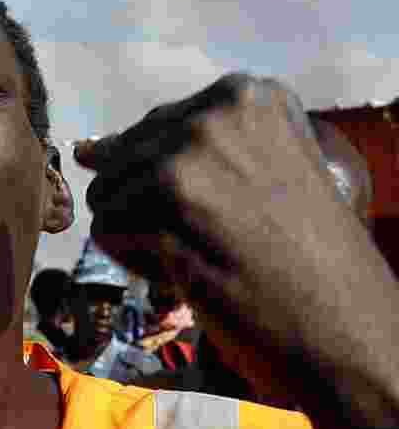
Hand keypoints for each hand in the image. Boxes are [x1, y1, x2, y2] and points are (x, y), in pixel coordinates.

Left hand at [75, 74, 398, 428]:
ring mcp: (187, 160)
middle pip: (124, 159)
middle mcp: (214, 116)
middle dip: (152, 208)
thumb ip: (174, 149)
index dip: (171, 182)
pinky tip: (188, 274)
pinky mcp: (163, 211)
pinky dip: (136, 261)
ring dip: (142, 235)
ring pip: (108, 194)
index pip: (152, 129)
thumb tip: (84, 148)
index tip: (225, 208)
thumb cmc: (305, 257)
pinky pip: (106, 231)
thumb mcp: (256, 172)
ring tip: (204, 254)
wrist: (344, 332)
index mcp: (245, 96)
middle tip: (217, 237)